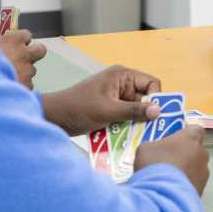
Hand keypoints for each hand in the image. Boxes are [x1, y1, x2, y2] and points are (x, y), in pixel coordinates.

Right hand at [0, 29, 46, 88]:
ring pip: (31, 71)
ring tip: (6, 77)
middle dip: (33, 53)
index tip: (14, 44)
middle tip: (21, 58)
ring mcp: (27, 73)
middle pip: (40, 50)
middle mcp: (23, 56)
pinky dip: (20, 86)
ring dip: (23, 72)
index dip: (20, 40)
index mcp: (12, 42)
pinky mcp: (27, 88)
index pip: (26, 34)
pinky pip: (27, 86)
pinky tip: (6, 88)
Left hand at [42, 65, 163, 136]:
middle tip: (148, 130)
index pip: (151, 83)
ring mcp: (116, 96)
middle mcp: (121, 83)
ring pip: (136, 110)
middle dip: (146, 114)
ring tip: (133, 135)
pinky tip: (122, 136)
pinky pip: (126, 117)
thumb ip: (134, 111)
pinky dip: (126, 126)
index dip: (156, 98)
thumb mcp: (108, 111)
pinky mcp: (110, 108)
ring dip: (135, 123)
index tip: (155, 116)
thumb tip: (158, 111)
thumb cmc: (78, 108)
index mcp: (122, 75)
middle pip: (145, 98)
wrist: (54, 117)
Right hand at [134, 126, 208, 194]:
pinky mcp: (202, 189)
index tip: (177, 139)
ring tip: (171, 178)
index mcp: (190, 138)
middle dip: (187, 153)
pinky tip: (173, 190)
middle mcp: (202, 153)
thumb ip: (157, 146)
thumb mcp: (146, 148)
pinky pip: (194, 183)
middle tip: (170, 160)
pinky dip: (186, 184)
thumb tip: (159, 151)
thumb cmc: (154, 164)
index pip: (196, 129)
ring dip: (187, 170)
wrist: (161, 195)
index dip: (187, 133)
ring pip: (197, 167)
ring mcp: (204, 173)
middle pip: (197, 149)